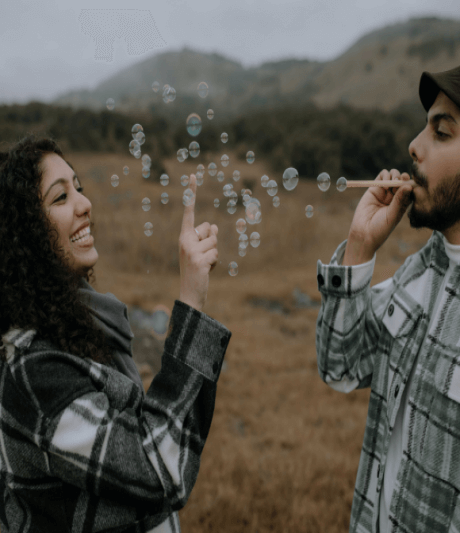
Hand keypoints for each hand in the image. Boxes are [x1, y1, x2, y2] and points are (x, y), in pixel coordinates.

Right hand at [179, 174, 218, 311]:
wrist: (189, 294)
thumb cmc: (196, 272)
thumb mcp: (201, 252)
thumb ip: (206, 238)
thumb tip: (215, 226)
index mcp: (183, 237)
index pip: (189, 212)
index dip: (191, 194)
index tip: (193, 175)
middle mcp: (184, 240)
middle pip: (210, 228)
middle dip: (212, 242)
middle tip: (203, 257)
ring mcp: (190, 250)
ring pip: (215, 242)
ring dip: (215, 255)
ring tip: (205, 265)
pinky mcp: (198, 260)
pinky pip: (216, 254)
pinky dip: (216, 263)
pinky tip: (207, 271)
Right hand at [343, 169, 413, 264]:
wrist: (363, 234)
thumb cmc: (380, 229)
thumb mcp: (392, 215)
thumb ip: (399, 200)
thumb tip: (409, 186)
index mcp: (403, 204)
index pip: (411, 189)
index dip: (412, 184)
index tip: (409, 186)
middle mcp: (395, 196)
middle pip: (403, 180)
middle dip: (403, 178)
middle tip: (399, 183)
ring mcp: (384, 192)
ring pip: (394, 175)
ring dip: (395, 175)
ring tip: (391, 184)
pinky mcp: (374, 188)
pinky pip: (382, 175)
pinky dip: (385, 175)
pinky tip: (384, 183)